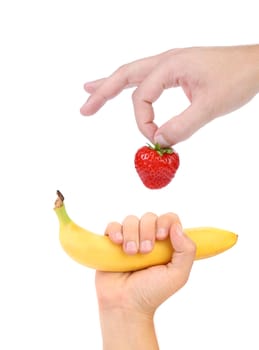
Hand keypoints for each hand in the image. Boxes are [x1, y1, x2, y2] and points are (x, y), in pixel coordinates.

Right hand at [81, 45, 258, 145]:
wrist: (257, 64)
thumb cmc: (237, 78)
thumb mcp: (210, 106)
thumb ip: (183, 125)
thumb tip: (159, 141)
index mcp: (170, 65)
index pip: (141, 98)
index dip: (143, 122)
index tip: (156, 139)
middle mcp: (166, 61)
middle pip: (124, 75)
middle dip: (102, 92)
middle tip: (84, 109)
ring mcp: (170, 64)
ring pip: (132, 74)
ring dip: (110, 85)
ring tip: (89, 92)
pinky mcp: (176, 71)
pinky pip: (146, 78)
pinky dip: (130, 85)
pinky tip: (123, 89)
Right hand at [95, 213, 195, 348]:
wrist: (125, 305)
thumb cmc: (152, 292)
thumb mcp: (178, 275)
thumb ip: (186, 251)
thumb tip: (177, 227)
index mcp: (166, 243)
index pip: (169, 219)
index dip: (165, 222)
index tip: (161, 236)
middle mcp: (148, 237)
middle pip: (149, 217)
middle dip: (147, 231)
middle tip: (145, 252)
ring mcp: (129, 238)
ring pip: (131, 219)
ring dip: (132, 234)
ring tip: (131, 253)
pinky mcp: (111, 242)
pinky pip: (113, 225)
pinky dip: (115, 230)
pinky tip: (118, 243)